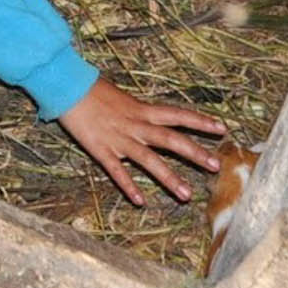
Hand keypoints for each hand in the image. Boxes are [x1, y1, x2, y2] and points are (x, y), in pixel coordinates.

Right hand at [57, 77, 225, 204]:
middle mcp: (135, 125)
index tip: (221, 128)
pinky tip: (140, 201)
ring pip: (149, 161)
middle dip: (195, 153)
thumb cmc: (93, 89)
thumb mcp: (122, 97)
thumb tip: (152, 118)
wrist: (66, 86)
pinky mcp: (101, 150)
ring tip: (187, 195)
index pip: (177, 115)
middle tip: (216, 166)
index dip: (200, 121)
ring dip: (169, 178)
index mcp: (142, 109)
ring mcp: (119, 139)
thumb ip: (138, 111)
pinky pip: (117, 171)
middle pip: (171, 140)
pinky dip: (128, 186)